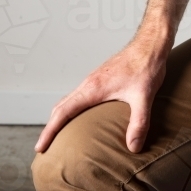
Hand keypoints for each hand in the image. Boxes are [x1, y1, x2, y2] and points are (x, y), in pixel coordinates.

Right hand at [34, 35, 168, 153]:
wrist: (151, 43)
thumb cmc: (146, 65)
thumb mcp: (144, 96)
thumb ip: (138, 123)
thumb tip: (133, 147)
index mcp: (93, 88)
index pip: (63, 111)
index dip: (49, 131)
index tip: (39, 147)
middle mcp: (89, 83)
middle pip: (61, 106)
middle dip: (50, 127)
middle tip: (45, 147)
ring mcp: (94, 79)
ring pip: (69, 99)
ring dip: (61, 117)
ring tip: (60, 135)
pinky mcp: (102, 78)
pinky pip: (79, 95)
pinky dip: (73, 108)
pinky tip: (82, 117)